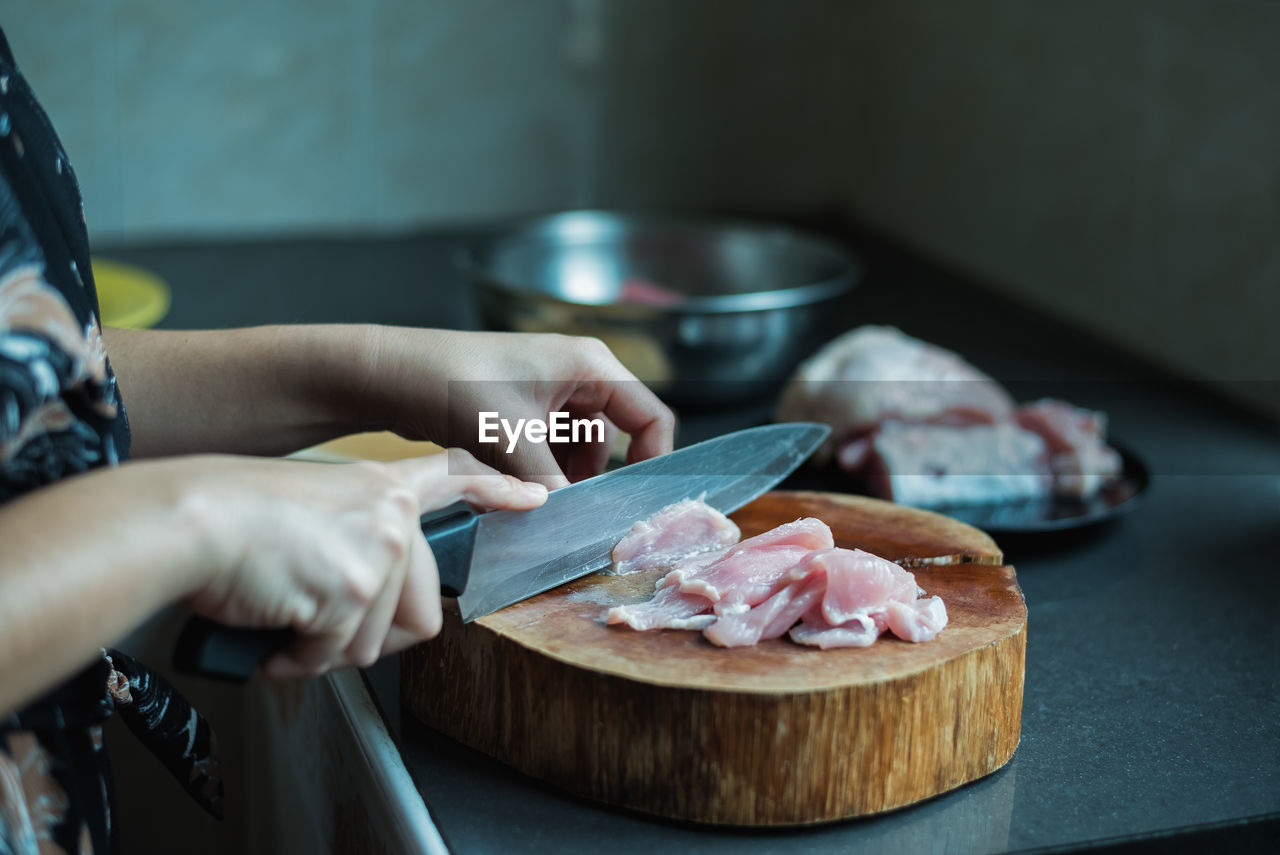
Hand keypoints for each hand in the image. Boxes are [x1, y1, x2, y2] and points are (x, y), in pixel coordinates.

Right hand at [183, 449, 546, 676]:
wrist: (187, 518)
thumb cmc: (225, 516)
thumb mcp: (308, 513)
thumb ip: (354, 548)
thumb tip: (359, 611)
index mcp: (378, 487)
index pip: (453, 479)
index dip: (495, 491)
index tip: (532, 496)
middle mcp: (392, 514)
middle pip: (420, 613)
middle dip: (368, 637)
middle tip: (316, 626)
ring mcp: (380, 550)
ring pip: (373, 643)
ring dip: (321, 648)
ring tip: (279, 616)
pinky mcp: (357, 589)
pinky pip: (333, 655)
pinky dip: (294, 658)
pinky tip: (268, 628)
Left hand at [360, 329, 675, 487]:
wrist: (393, 375)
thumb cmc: (454, 384)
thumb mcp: (513, 441)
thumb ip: (552, 484)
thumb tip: (573, 523)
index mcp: (591, 366)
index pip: (650, 416)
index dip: (652, 460)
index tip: (635, 501)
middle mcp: (578, 375)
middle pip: (614, 439)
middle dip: (592, 477)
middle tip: (571, 512)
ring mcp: (551, 393)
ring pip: (578, 451)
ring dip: (560, 479)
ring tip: (530, 497)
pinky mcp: (524, 411)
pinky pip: (550, 451)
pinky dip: (538, 473)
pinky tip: (513, 488)